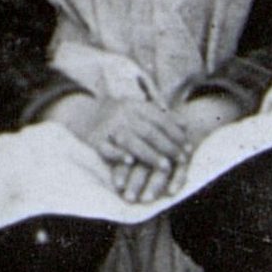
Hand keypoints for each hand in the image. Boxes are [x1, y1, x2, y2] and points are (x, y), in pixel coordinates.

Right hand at [58, 96, 198, 203]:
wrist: (83, 114)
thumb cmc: (118, 116)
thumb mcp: (138, 110)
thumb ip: (160, 117)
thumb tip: (186, 125)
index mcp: (135, 105)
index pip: (160, 119)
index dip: (176, 134)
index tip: (188, 147)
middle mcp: (122, 114)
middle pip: (149, 131)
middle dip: (167, 147)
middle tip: (182, 160)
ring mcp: (109, 127)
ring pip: (131, 141)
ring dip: (149, 154)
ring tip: (164, 166)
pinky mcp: (96, 140)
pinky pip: (107, 147)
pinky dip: (118, 155)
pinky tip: (130, 161)